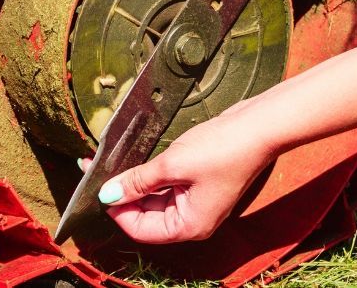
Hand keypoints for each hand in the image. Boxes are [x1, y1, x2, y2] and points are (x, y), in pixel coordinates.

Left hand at [80, 110, 275, 243]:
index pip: (140, 229)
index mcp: (189, 226)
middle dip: (123, 195)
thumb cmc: (222, 150)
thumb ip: (137, 182)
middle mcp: (193, 219)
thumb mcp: (172, 165)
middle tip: (98, 171)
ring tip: (115, 163)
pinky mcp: (199, 182)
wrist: (258, 126)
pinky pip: (167, 185)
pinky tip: (137, 160)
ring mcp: (197, 201)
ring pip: (155, 199)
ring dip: (135, 183)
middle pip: (146, 216)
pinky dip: (151, 175)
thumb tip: (107, 195)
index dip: (117, 210)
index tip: (99, 188)